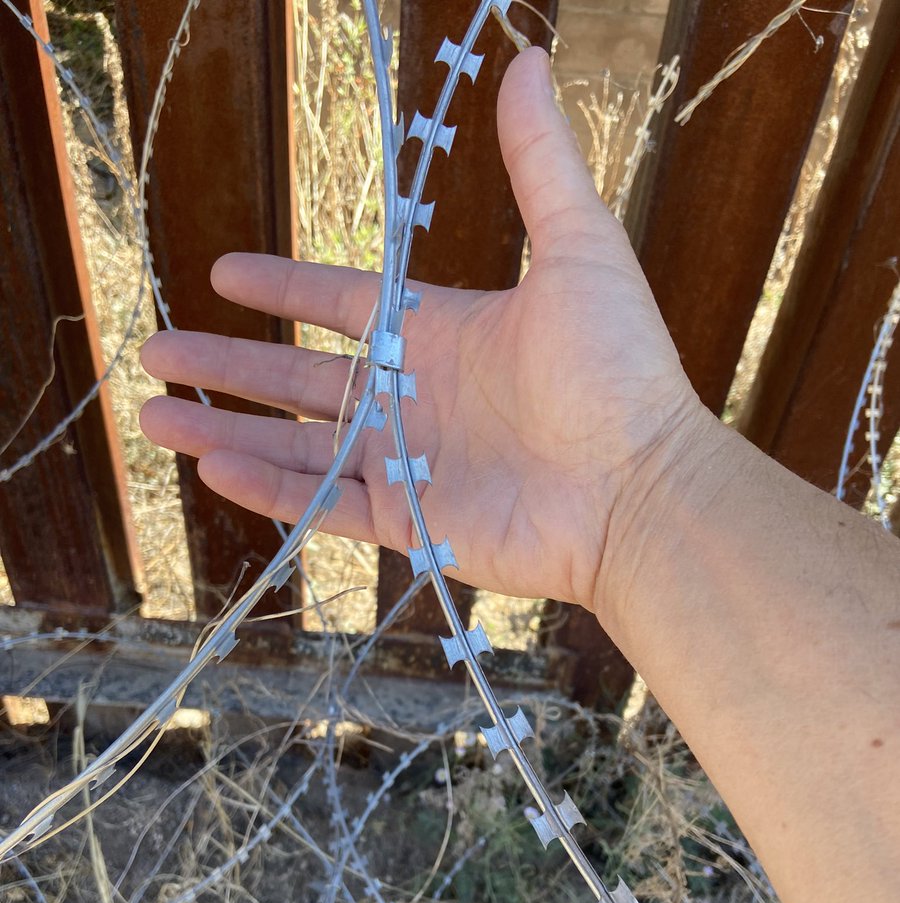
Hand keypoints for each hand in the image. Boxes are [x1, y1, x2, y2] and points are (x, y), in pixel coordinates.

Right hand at [140, 47, 698, 615]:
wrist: (642, 488)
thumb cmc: (619, 372)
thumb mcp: (579, 249)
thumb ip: (540, 164)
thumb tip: (526, 63)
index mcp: (442, 335)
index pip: (343, 306)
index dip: (283, 290)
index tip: (224, 274)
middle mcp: (415, 400)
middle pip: (299, 380)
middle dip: (227, 364)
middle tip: (156, 351)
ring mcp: (409, 466)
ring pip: (297, 446)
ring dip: (225, 429)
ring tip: (154, 414)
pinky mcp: (411, 524)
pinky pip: (325, 506)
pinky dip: (269, 489)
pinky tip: (212, 466)